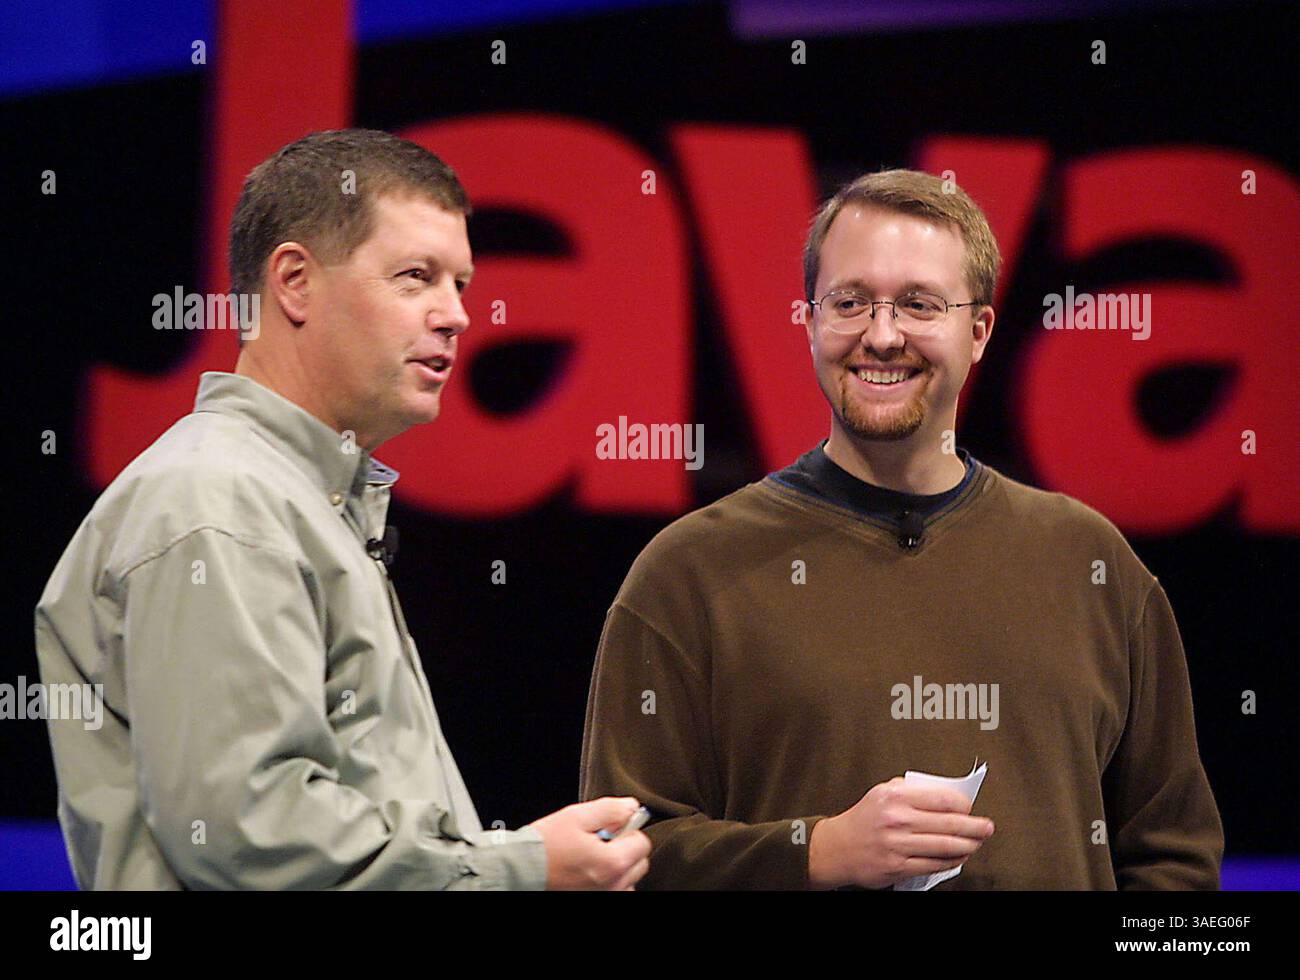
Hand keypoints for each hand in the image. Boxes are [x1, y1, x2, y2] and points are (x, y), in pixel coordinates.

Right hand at [528, 797, 651, 889]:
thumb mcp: (576, 816)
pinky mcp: (594, 902)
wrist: (519, 871)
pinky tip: (588, 872)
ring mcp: (605, 897)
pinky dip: (608, 883)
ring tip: (592, 859)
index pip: (642, 843)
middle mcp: (613, 886)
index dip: (627, 830)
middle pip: (639, 864)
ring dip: (618, 868)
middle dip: (625, 849)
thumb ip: (610, 809)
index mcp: (613, 863)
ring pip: (628, 881)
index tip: (611, 828)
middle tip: (600, 842)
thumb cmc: (544, 845)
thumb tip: (632, 807)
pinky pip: (615, 891)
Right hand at [808, 777, 993, 889]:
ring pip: (944, 846)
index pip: (940, 799)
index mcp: (895, 797)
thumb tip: (941, 793)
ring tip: (977, 842)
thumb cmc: (862, 819)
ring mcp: (898, 845)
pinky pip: (933, 864)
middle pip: (948, 823)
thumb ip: (909, 789)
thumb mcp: (881, 792)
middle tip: (987, 827)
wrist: (837, 848)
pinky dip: (951, 861)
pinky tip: (958, 857)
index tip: (970, 806)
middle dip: (974, 826)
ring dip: (967, 845)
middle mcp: (897, 820)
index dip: (962, 804)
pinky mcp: (898, 866)